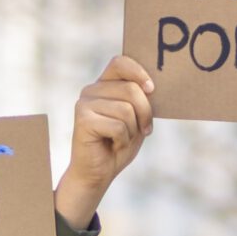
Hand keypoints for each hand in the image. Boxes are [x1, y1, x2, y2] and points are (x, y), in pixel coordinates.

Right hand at [56, 55, 153, 228]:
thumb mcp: (136, 118)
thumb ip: (141, 99)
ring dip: (132, 130)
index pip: (120, 62)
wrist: (97, 173)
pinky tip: (112, 144)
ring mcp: (84, 103)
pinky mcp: (83, 119)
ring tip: (122, 139)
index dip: (139, 72)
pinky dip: (122, 140)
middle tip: (144, 129)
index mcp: (104, 85)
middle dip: (145, 113)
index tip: (151, 90)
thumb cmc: (118, 144)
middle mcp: (91, 90)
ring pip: (126, 109)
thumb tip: (153, 85)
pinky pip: (118, 126)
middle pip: (131, 89)